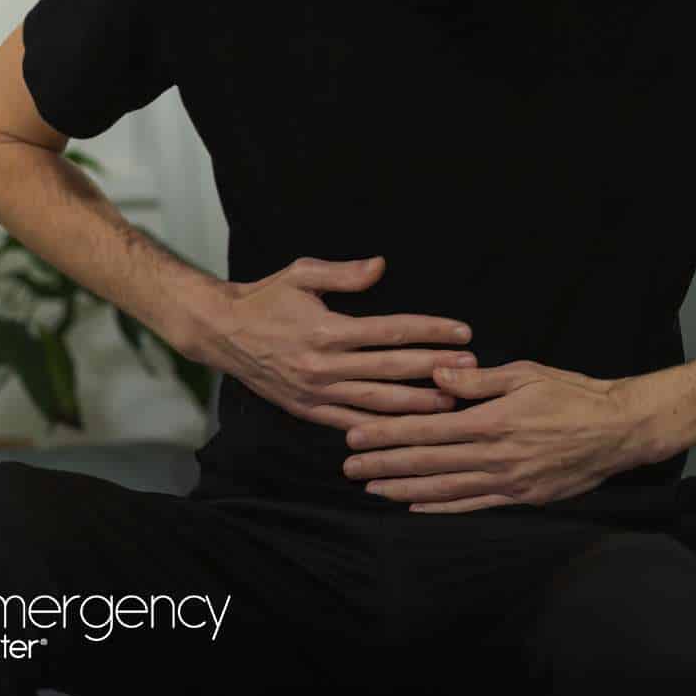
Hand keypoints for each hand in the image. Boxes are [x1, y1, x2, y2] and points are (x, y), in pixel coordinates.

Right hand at [192, 255, 480, 430]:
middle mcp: (325, 366)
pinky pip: (352, 423)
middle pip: (393, 369)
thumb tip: (381, 266)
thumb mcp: (301, 273)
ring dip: (418, 403)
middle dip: (436, 368)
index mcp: (328, 330)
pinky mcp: (309, 410)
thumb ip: (344, 274)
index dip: (430, 331)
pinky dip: (382, 427)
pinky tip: (409, 428)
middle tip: (472, 368)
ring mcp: (317, 393)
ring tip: (452, 401)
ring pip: (378, 402)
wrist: (223, 332)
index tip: (462, 331)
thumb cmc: (266, 299)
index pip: (392, 331)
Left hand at [341, 360, 647, 512]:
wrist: (619, 430)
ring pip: (444, 489)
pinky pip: (473, 505)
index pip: (426, 429)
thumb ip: (478, 379)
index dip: (387, 435)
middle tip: (349, 470)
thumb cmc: (572, 394)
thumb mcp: (525, 374)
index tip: (356, 438)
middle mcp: (494, 456)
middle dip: (384, 465)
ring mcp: (507, 481)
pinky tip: (415, 505)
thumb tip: (436, 376)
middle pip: (427, 462)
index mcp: (491, 421)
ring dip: (404, 489)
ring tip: (372, 490)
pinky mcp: (521, 497)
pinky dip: (441, 506)